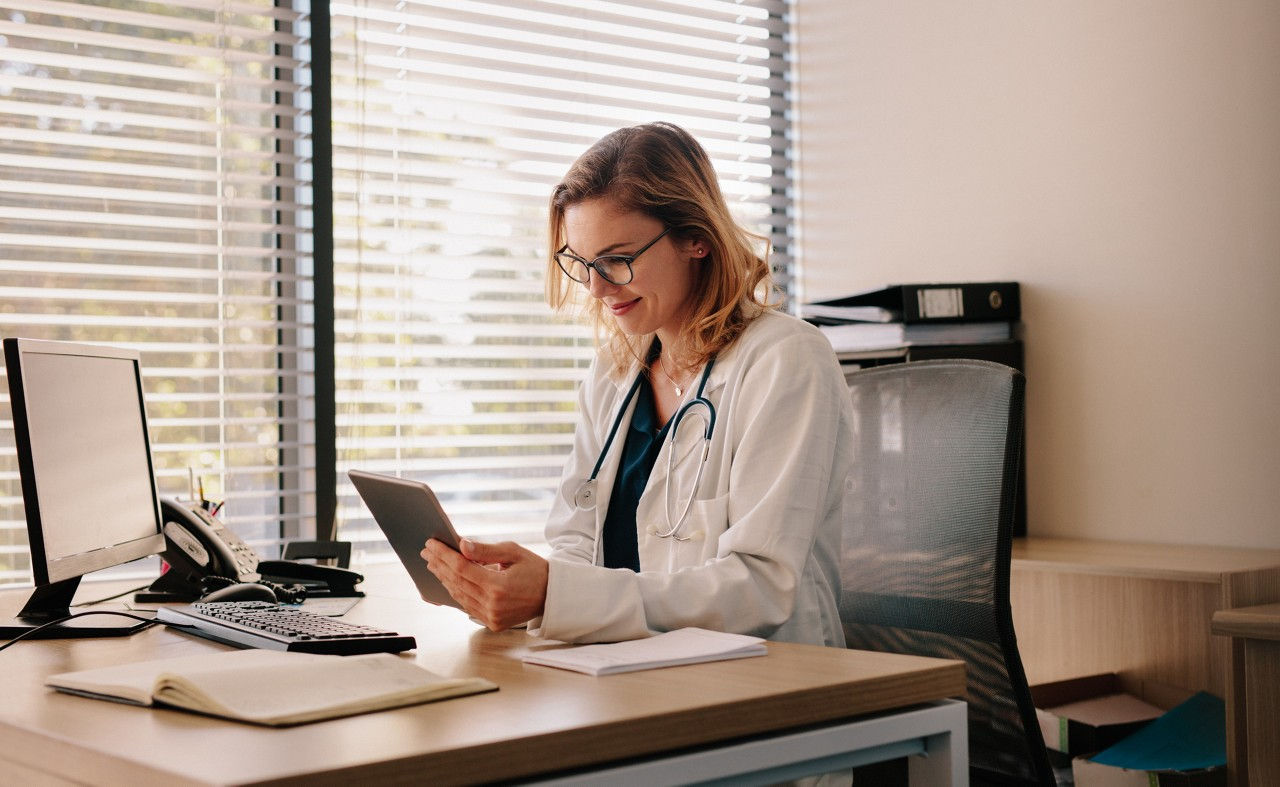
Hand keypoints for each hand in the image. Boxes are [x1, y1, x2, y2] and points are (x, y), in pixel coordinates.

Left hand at [420, 538, 547, 631]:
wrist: (552, 596)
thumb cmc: (534, 570)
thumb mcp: (513, 552)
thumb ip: (485, 551)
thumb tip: (462, 545)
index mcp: (498, 586)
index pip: (462, 568)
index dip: (444, 554)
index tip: (431, 544)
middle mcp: (492, 605)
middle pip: (456, 581)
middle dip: (439, 564)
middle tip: (427, 551)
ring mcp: (491, 617)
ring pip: (458, 595)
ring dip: (443, 578)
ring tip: (433, 563)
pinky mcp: (492, 623)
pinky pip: (467, 605)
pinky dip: (455, 591)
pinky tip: (447, 580)